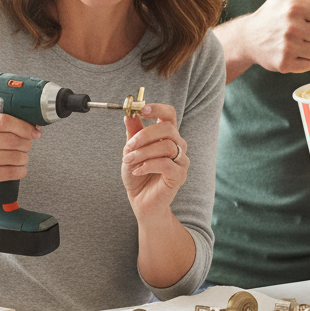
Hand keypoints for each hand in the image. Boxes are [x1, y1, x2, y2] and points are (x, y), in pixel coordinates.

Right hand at [0, 113, 40, 201]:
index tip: (34, 131)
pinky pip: (11, 172)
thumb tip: (31, 126)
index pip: (4, 120)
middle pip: (11, 139)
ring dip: (24, 158)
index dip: (24, 126)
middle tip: (26, 146)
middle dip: (26, 143)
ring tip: (21, 158)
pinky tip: (18, 169)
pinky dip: (20, 170)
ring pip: (14, 156)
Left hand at [121, 103, 186, 218]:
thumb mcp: (131, 151)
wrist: (141, 201)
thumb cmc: (138, 175)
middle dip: (145, 135)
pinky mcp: (179, 176)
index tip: (141, 109)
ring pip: (166, 146)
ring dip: (143, 153)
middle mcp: (177, 146)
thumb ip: (132, 133)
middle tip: (129, 145)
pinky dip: (147, 165)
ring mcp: (180, 161)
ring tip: (129, 161)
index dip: (157, 109)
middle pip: (168, 129)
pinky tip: (137, 171)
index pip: (169, 114)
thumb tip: (128, 114)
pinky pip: (165, 164)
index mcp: (167, 136)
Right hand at [243, 0, 309, 73]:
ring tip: (295, 43)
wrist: (247, 39)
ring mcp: (288, 46)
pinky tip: (289, 53)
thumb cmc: (270, 14)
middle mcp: (292, 27)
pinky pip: (309, 65)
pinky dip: (302, 61)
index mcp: (295, 7)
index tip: (304, 18)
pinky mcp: (285, 63)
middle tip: (299, 32)